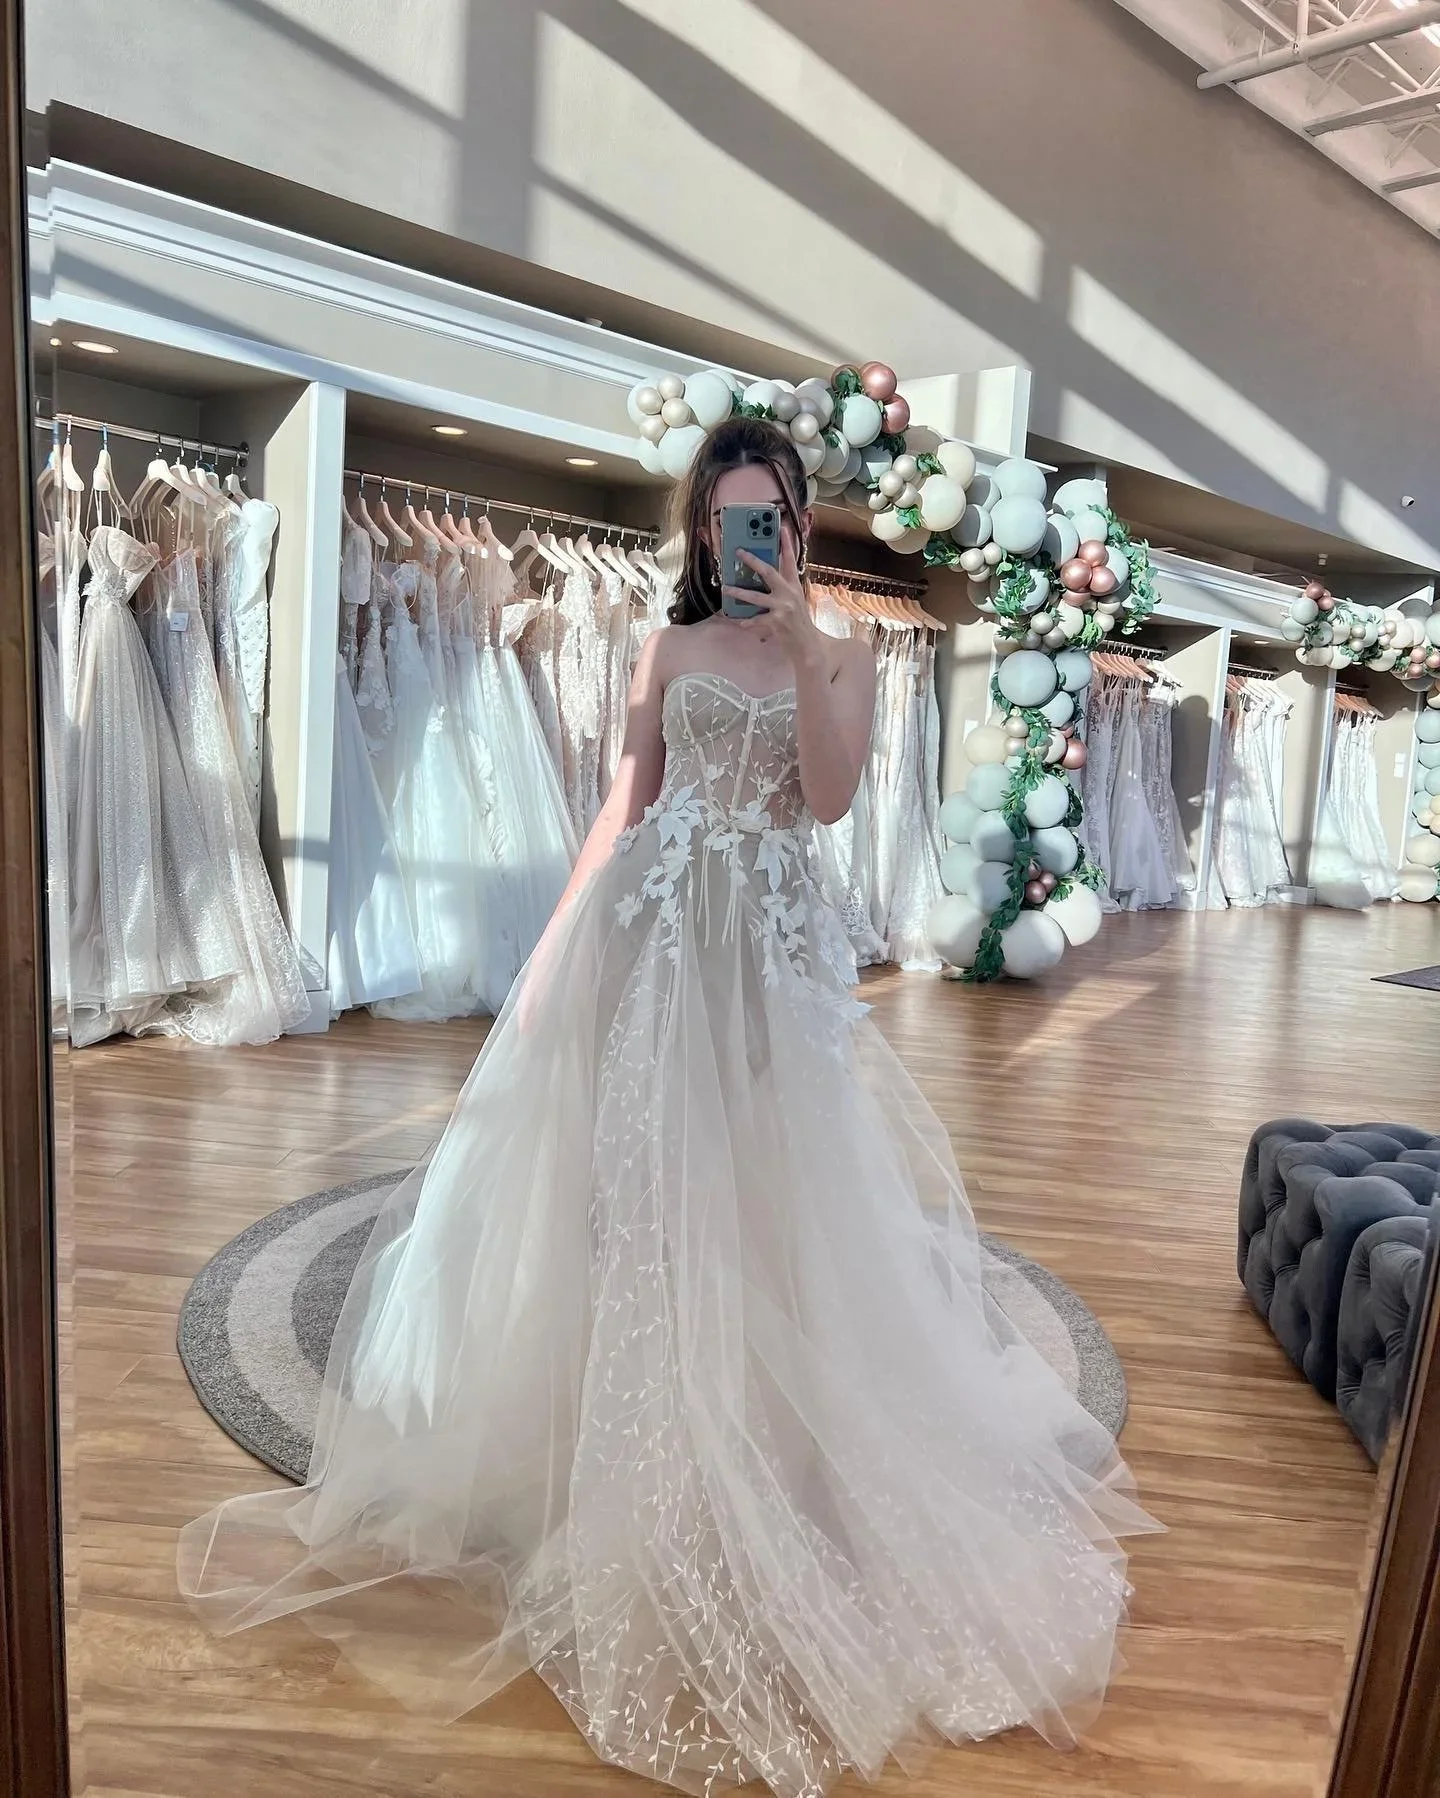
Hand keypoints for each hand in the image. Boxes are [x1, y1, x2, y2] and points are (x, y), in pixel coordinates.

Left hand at [723, 536, 818, 656]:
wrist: (808, 645)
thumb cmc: (798, 621)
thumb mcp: (795, 600)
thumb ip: (782, 587)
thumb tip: (763, 575)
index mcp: (794, 585)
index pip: (791, 560)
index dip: (786, 543)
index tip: (781, 528)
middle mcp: (789, 594)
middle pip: (769, 572)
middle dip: (752, 561)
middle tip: (739, 552)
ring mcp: (783, 608)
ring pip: (755, 596)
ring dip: (738, 592)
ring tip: (725, 589)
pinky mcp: (776, 622)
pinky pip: (756, 620)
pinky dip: (746, 621)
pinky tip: (739, 621)